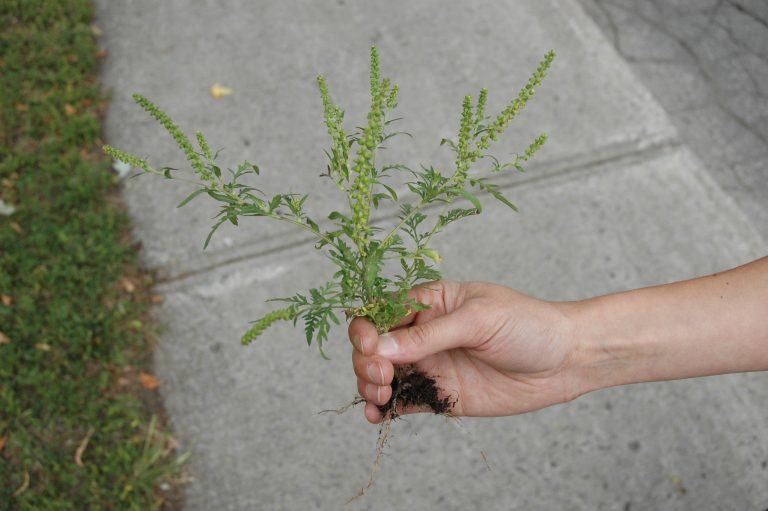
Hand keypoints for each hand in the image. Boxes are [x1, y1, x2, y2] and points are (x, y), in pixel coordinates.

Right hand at [348, 280, 580, 422]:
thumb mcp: (478, 319)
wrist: (564, 361)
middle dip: (367, 360)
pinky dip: (384, 409)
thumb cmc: (526, 325)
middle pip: (375, 345)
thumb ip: (429, 335)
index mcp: (430, 303)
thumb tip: (382, 346)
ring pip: (382, 375)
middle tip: (382, 375)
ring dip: (370, 385)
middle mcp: (424, 334)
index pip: (382, 311)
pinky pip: (403, 401)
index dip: (367, 328)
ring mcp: (431, 365)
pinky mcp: (440, 394)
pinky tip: (377, 415)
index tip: (370, 345)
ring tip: (379, 395)